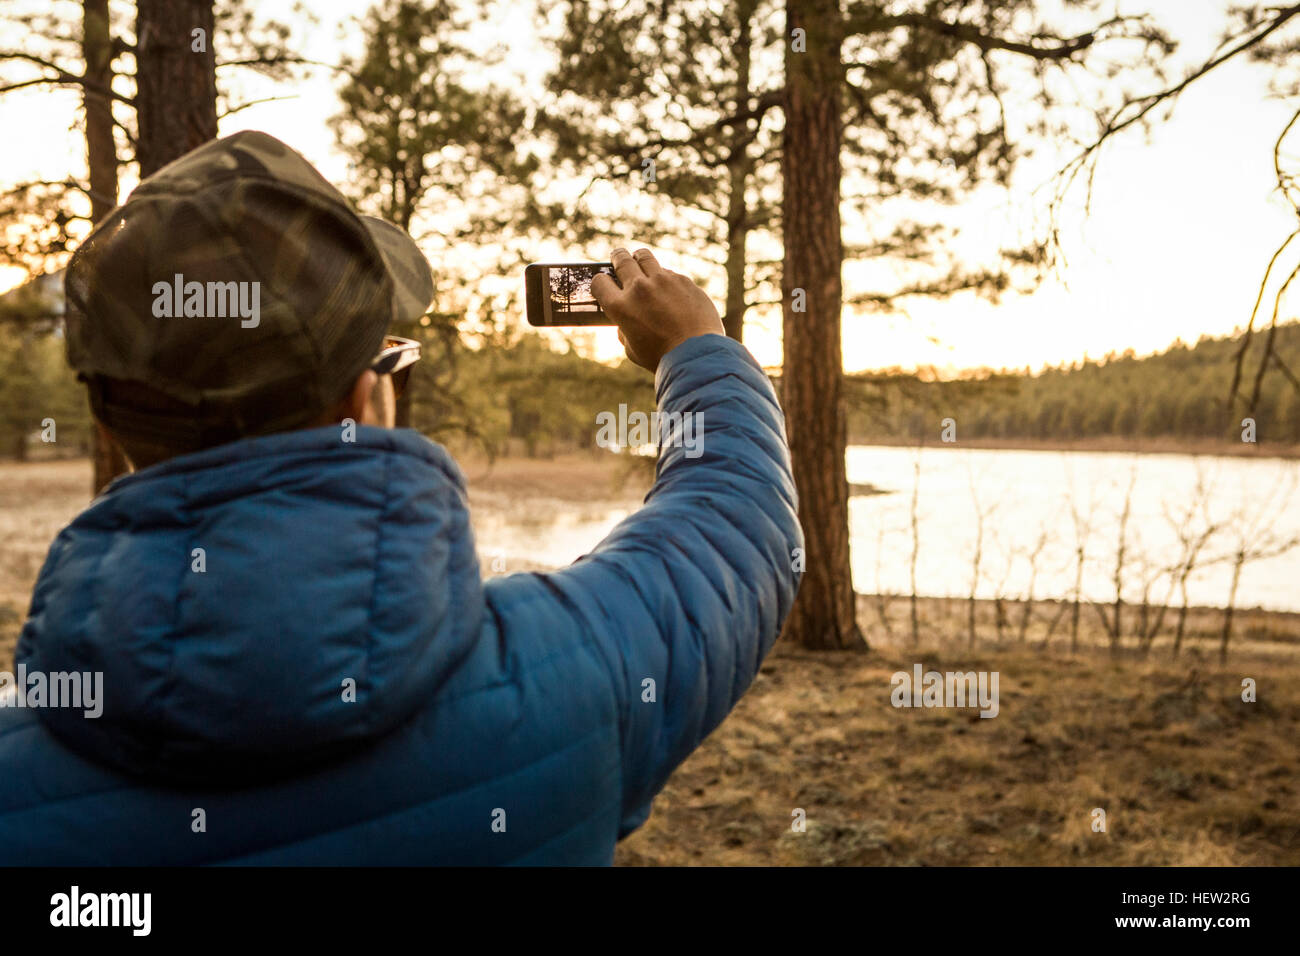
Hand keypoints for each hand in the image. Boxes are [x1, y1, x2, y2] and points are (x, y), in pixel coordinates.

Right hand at [590, 247, 724, 371]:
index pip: (600, 282)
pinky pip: (669, 273)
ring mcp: (663, 281)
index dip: (601, 283)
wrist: (696, 355)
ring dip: (639, 258)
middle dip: (617, 258)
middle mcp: (639, 288)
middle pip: (621, 260)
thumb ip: (624, 329)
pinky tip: (668, 289)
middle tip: (617, 257)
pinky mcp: (683, 280)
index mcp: (620, 306)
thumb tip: (625, 321)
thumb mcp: (632, 349)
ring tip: (639, 259)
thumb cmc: (661, 357)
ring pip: (645, 257)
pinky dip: (664, 278)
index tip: (604, 283)